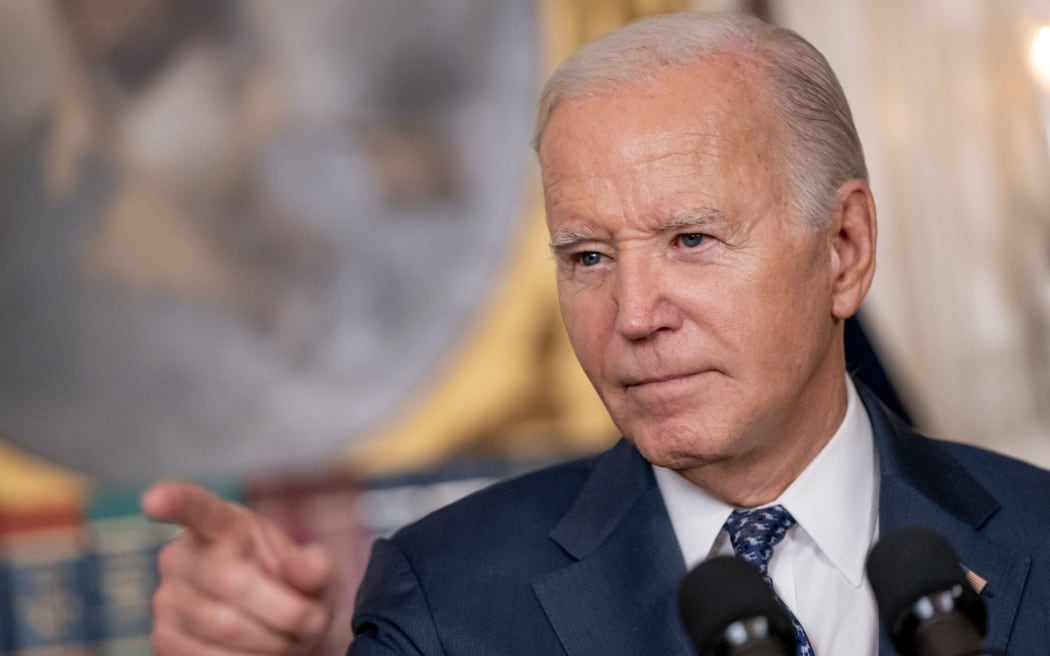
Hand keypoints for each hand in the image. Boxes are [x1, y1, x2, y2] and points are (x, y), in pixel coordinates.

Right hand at [142, 481, 337, 654]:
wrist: (279, 634)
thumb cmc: (295, 593)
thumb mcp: (317, 574)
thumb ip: (316, 567)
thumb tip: (310, 566)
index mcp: (223, 524)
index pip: (196, 507)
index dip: (176, 501)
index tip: (155, 499)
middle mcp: (182, 556)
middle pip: (233, 581)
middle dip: (285, 611)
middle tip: (311, 622)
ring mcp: (167, 598)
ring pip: (223, 625)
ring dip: (271, 641)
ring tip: (290, 640)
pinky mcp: (162, 638)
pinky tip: (261, 654)